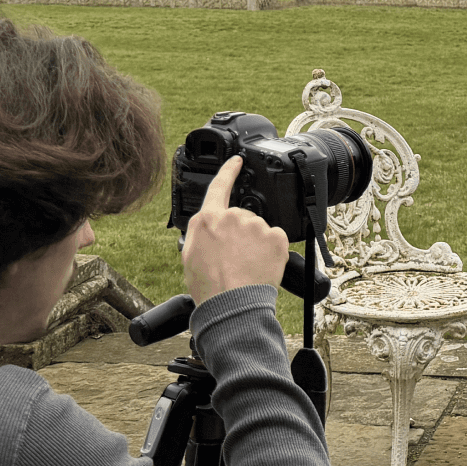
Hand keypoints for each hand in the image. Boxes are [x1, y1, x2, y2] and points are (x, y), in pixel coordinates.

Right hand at [181, 156, 288, 304]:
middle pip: (242, 218)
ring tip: (247, 266)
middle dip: (241, 235)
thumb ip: (201, 232)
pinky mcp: (276, 237)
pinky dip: (272, 252)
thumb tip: (209, 226)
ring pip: (260, 230)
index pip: (219, 187)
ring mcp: (256, 225)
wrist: (232, 304)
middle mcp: (232, 216)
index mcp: (208, 219)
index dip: (228, 171)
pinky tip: (261, 266)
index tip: (237, 161)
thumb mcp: (190, 255)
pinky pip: (276, 240)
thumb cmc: (210, 287)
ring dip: (257, 245)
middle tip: (235, 259)